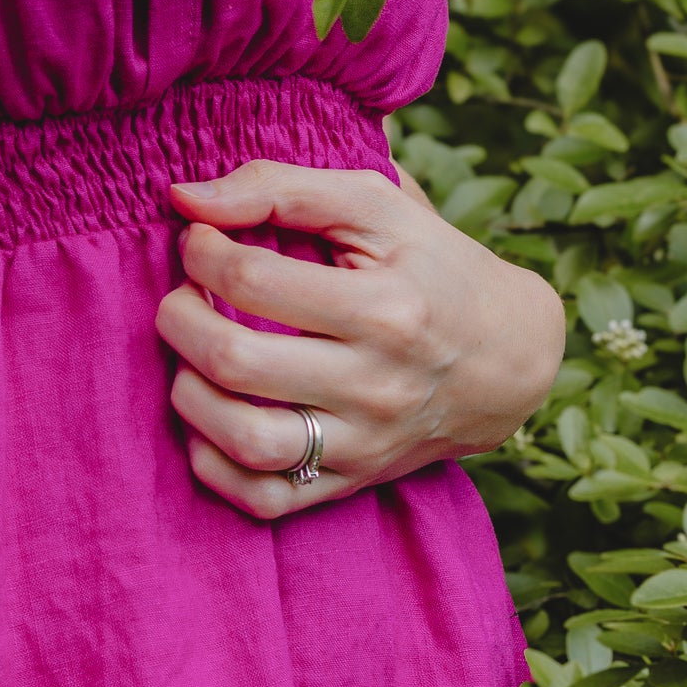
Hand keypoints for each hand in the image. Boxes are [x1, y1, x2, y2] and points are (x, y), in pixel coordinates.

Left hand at [157, 161, 564, 521]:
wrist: (508, 356)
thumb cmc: (431, 265)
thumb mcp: (376, 205)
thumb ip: (280, 186)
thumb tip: (184, 198)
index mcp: (386, 307)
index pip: (253, 280)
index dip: (202, 252)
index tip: (200, 241)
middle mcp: (376, 384)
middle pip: (236, 362)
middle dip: (179, 320)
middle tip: (182, 297)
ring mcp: (364, 443)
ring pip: (244, 441)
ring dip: (188, 395)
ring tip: (189, 357)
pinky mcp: (353, 481)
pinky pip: (264, 500)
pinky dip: (214, 464)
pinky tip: (208, 418)